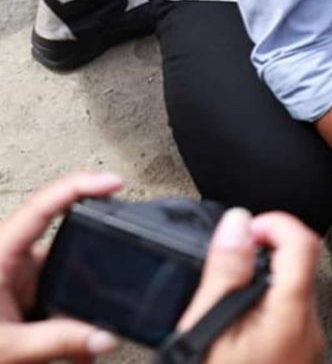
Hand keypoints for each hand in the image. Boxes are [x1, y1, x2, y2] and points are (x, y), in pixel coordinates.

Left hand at [0, 172, 123, 362]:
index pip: (43, 206)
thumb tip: (104, 336)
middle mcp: (8, 259)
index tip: (113, 182)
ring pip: (64, 269)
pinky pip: (57, 290)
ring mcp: (16, 276)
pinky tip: (80, 337)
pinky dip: (72, 310)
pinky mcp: (21, 293)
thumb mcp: (8, 348)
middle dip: (95, 256)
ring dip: (82, 294)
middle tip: (121, 253)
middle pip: (64, 238)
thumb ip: (59, 342)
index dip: (80, 186)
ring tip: (92, 327)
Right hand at [177, 209, 323, 363]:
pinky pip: (289, 317)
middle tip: (228, 259)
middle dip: (264, 251)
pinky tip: (236, 321)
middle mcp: (309, 327)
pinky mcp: (299, 356)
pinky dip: (265, 307)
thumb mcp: (206, 330)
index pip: (303, 241)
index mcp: (292, 313)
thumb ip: (225, 274)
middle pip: (300, 264)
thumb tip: (236, 224)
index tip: (243, 230)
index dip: (273, 223)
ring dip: (262, 281)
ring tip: (225, 294)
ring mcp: (307, 344)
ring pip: (293, 291)